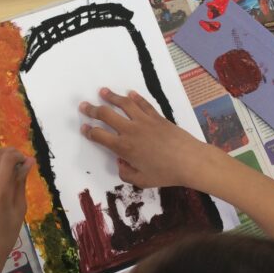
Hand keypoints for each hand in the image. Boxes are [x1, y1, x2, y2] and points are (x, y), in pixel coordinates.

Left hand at [0, 148, 33, 272]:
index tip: (27, 161)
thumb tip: (29, 162)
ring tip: (12, 170)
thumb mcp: (18, 211)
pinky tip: (0, 180)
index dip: (19, 155)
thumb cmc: (3, 239)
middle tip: (21, 162)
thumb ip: (20, 184)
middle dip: (9, 153)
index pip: (7, 159)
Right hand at [79, 88, 206, 188]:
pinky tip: (130, 93)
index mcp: (124, 147)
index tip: (84, 127)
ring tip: (103, 91)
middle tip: (84, 105)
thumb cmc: (166, 173)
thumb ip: (127, 174)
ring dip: (111, 97)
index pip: (100, 136)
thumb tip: (121, 164)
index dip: (89, 131)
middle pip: (106, 115)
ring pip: (124, 104)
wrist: (189, 160)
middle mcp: (131, 131)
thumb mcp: (142, 181)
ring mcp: (144, 121)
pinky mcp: (157, 117)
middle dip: (92, 110)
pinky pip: (143, 104)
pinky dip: (135, 98)